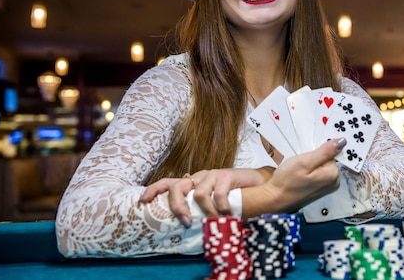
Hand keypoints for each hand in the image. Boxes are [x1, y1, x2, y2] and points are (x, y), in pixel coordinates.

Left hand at [140, 167, 270, 226]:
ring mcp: (213, 174)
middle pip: (177, 187)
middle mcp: (200, 177)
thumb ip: (201, 211)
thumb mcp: (214, 205)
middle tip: (186, 222)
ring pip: (198, 193)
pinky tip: (228, 213)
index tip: (142, 201)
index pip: (168, 183)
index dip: (154, 190)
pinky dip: (222, 208)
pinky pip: (218, 194)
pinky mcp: (227, 174)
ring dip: (206, 211)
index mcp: (194, 183)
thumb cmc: (235, 197)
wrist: (261, 187)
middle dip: (177, 206)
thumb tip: (186, 229)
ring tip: (215, 220)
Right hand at [241, 138, 346, 217]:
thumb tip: (343, 141)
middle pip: (327, 160)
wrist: (274, 200)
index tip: (306, 155)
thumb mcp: (305, 161)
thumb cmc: (287, 181)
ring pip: (321, 166)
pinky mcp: (318, 189)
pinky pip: (317, 173)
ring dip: (310, 164)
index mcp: (333, 175)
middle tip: (300, 162)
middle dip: (314, 157)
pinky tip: (299, 174)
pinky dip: (308, 171)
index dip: (317, 151)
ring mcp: (326, 187)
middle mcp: (333, 183)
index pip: (330, 153)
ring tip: (298, 169)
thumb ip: (325, 151)